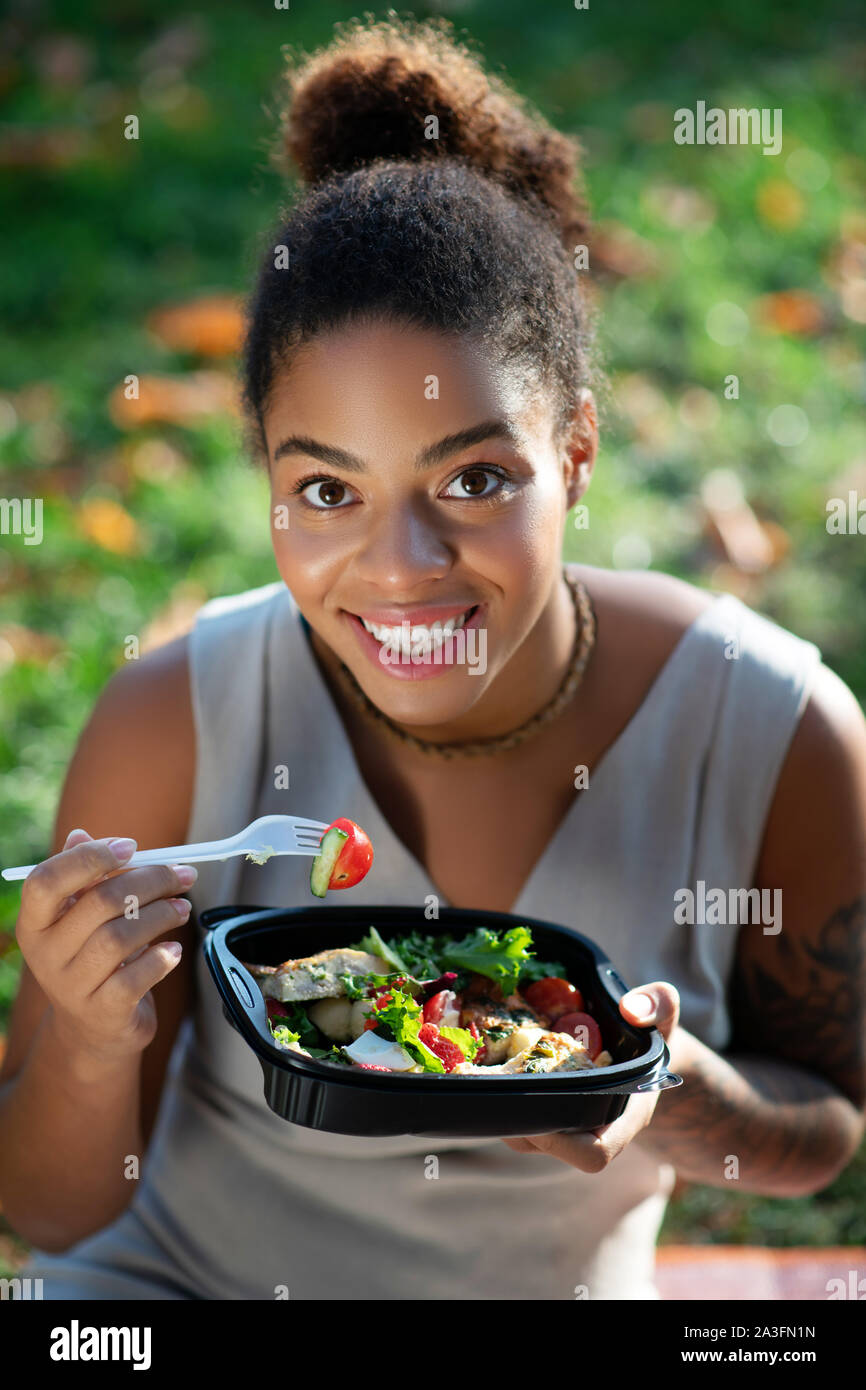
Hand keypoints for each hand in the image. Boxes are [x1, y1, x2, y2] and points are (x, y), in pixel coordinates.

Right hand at [15, 828, 196, 1063]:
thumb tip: (80, 834)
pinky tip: (174, 950)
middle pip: (98, 903)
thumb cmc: (93, 958)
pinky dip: (160, 959)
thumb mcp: (81, 919)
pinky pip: (134, 979)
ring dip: (162, 915)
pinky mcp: (101, 1013)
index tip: (132, 847)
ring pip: (120, 938)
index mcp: (34, 923)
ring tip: (183, 908)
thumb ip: (82, 878)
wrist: (95, 1029)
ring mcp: (71, 987)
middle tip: (184, 875)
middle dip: (150, 881)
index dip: (89, 858)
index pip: (46, 881)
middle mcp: (45, 955)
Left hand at [501, 981, 680, 1171]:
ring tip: (492, 1071)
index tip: (536, 1113)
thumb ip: (659, 1004)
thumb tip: (631, 1009)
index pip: (593, 1155)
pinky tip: (495, 1064)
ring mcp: (567, 1124)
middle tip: (498, 1081)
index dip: (561, 1144)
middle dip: (520, 1120)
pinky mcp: (549, 1111)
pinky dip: (507, 1094)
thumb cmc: (653, 1039)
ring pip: (528, 1135)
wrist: (640, 1049)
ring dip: (507, 1108)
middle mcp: (592, 1129)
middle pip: (547, 1146)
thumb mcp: (664, 1016)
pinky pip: (522, 1116)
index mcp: (623, 1119)